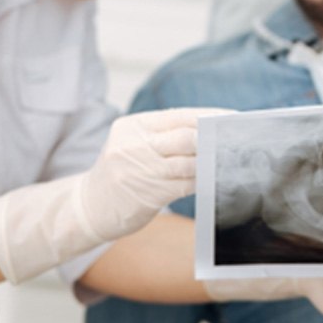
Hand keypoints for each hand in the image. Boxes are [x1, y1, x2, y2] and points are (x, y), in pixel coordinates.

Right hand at [81, 108, 225, 240]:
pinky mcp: (149, 194)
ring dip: (211, 161)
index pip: (180, 115)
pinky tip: (213, 178)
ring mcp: (141, 170)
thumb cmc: (120, 171)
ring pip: (190, 161)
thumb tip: (208, 129)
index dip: (209, 116)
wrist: (89, 206)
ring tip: (227, 159)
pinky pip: (187, 184)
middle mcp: (135, 145)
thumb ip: (164, 134)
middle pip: (187, 137)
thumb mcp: (131, 143)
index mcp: (133, 126)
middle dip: (213, 139)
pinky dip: (203, 179)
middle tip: (233, 140)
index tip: (231, 118)